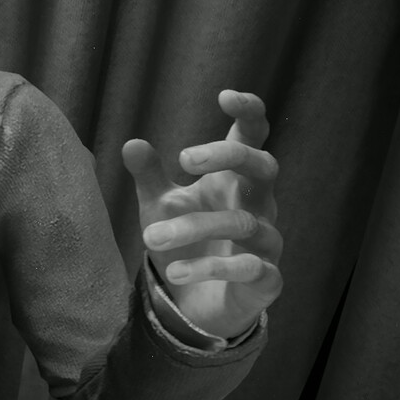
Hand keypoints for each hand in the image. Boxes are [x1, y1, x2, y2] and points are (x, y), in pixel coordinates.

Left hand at [121, 90, 282, 340]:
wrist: (197, 304)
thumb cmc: (186, 242)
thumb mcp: (161, 206)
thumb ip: (150, 176)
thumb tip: (132, 143)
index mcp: (235, 179)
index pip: (253, 137)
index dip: (248, 112)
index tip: (224, 95)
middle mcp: (258, 205)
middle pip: (264, 166)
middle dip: (228, 156)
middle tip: (185, 158)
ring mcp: (268, 241)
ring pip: (244, 222)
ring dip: (194, 226)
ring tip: (149, 236)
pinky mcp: (267, 280)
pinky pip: (249, 268)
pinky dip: (211, 268)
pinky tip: (176, 273)